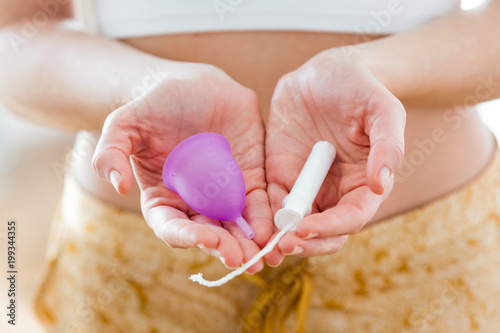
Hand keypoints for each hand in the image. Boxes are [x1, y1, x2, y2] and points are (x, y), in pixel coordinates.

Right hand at [92, 63, 271, 272]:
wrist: (195, 86)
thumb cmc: (157, 106)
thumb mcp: (125, 124)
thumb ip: (112, 152)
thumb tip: (117, 184)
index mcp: (163, 198)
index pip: (172, 227)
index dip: (186, 236)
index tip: (203, 238)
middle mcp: (194, 202)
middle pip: (209, 234)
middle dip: (224, 248)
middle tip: (240, 258)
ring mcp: (224, 193)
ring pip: (236, 226)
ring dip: (249, 243)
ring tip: (261, 257)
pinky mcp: (250, 179)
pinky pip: (259, 203)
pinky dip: (267, 218)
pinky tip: (275, 230)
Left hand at [264, 50, 405, 263]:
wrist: (325, 72)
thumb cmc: (360, 89)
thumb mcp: (383, 110)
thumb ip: (387, 145)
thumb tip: (380, 184)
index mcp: (363, 183)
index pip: (351, 217)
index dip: (330, 227)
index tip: (307, 228)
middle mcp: (335, 191)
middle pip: (323, 232)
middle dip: (305, 243)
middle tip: (283, 246)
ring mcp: (306, 185)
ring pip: (295, 224)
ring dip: (281, 238)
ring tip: (265, 246)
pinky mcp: (280, 175)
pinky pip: (270, 202)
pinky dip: (263, 218)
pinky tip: (252, 226)